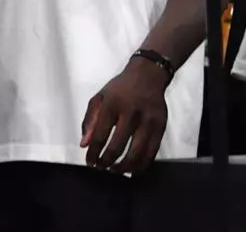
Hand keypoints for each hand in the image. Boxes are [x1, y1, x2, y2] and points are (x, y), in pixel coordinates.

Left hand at [81, 56, 169, 174]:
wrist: (148, 75)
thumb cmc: (120, 88)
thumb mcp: (100, 98)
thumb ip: (89, 120)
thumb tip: (85, 144)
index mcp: (112, 104)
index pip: (100, 135)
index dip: (93, 153)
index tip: (90, 162)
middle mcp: (131, 113)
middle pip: (117, 147)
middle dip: (107, 162)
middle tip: (101, 168)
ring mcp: (148, 121)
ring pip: (136, 154)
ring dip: (124, 167)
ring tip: (115, 171)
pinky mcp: (161, 127)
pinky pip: (151, 153)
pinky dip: (141, 165)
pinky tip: (132, 169)